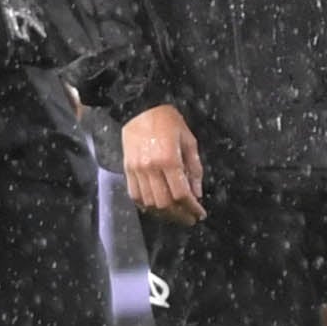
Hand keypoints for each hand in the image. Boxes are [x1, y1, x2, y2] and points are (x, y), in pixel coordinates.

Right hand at [123, 103, 205, 222]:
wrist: (140, 107)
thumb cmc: (168, 121)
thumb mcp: (189, 140)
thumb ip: (194, 168)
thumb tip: (197, 193)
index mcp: (169, 159)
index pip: (181, 194)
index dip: (192, 208)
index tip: (200, 214)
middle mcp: (151, 168)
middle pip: (165, 203)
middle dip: (180, 215)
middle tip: (189, 218)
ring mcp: (136, 170)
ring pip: (150, 203)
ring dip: (164, 213)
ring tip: (175, 214)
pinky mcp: (127, 169)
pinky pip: (135, 195)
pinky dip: (146, 206)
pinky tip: (157, 208)